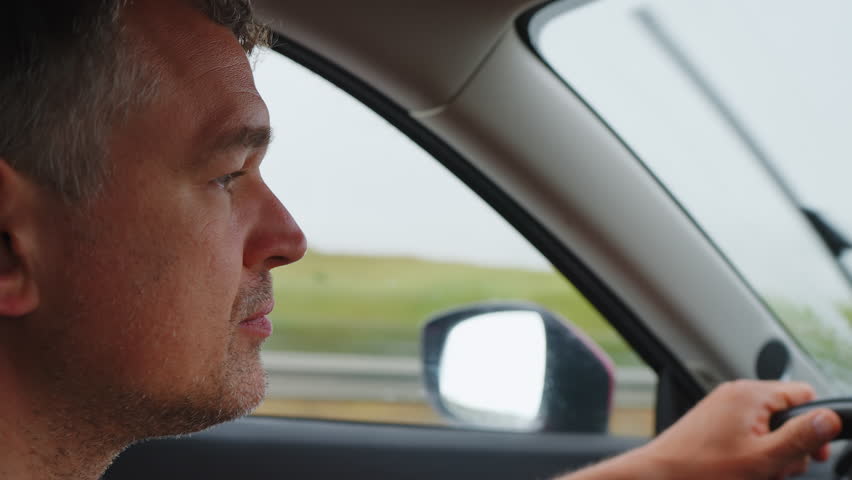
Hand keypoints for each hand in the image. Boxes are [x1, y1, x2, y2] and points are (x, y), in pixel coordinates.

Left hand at [640, 380, 840, 478]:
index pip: (805, 395)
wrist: (660, 475)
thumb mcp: (764, 457)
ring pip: (767, 427)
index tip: (812, 453)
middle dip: (790, 444)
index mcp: (751, 394)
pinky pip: (747, 432)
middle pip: (786, 414)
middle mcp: (736, 393)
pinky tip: (741, 469)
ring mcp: (723, 406)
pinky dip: (752, 451)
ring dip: (770, 452)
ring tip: (754, 472)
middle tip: (776, 468)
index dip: (815, 426)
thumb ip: (801, 437)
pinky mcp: (714, 421)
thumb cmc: (703, 468)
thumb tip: (830, 419)